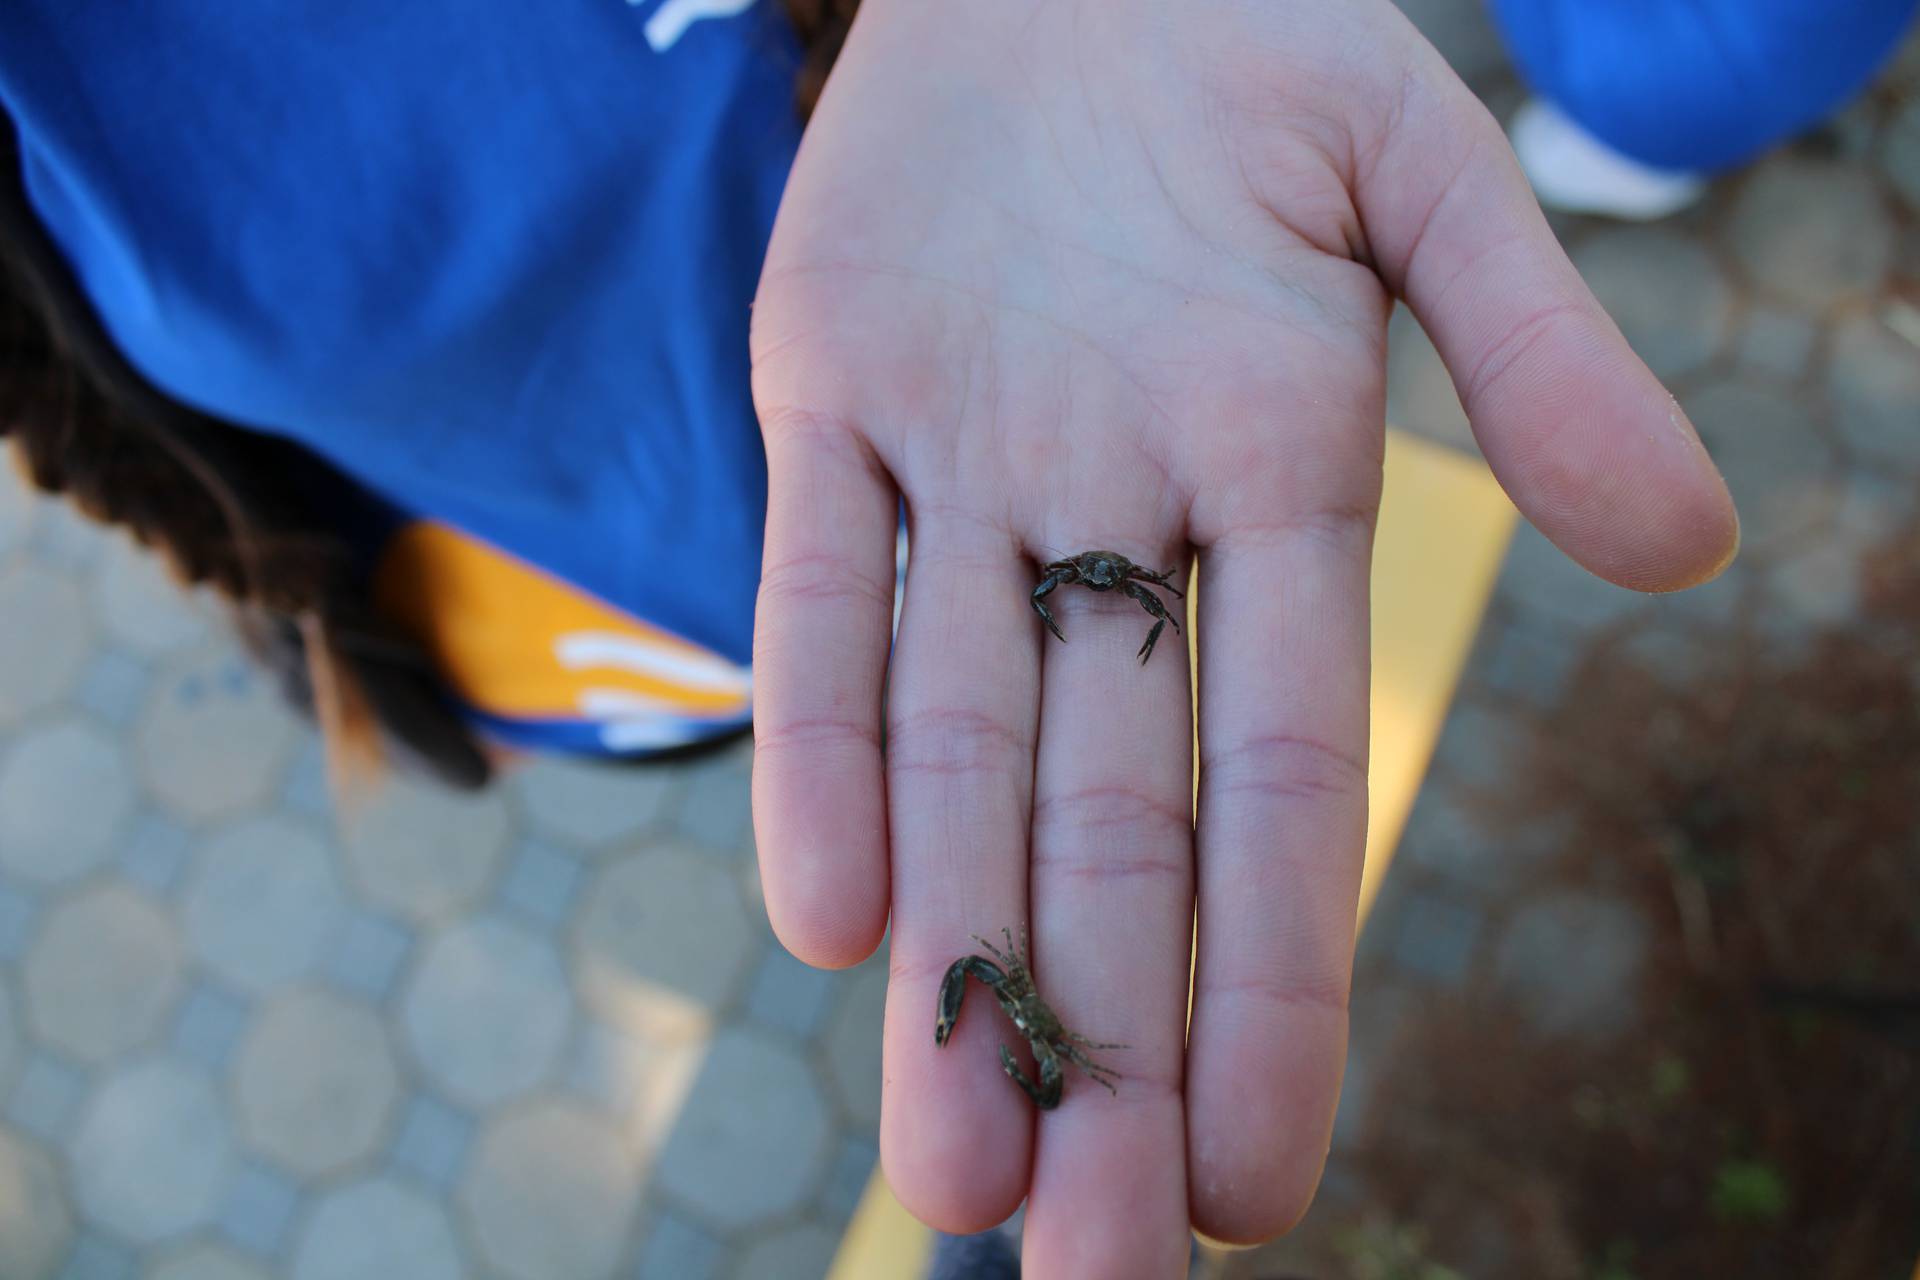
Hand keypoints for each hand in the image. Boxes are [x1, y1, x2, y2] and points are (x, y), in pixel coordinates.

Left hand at [747, 0, 1735, 1270]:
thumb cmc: (1256, 47)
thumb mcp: (1424, 176)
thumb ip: (1536, 357)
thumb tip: (1687, 550)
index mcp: (1271, 484)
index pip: (1279, 784)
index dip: (1273, 985)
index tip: (1262, 1176)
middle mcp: (1109, 521)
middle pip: (1107, 827)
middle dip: (1104, 1043)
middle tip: (1089, 1265)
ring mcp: (960, 472)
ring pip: (950, 753)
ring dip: (950, 958)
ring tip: (952, 1171)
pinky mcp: (824, 398)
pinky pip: (812, 593)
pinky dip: (812, 740)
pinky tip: (833, 916)